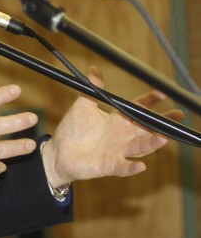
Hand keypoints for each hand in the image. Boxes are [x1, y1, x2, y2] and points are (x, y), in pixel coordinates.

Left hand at [42, 66, 184, 187]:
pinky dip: (132, 167)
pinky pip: (123, 167)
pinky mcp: (109, 165)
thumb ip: (90, 90)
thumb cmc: (73, 129)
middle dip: (161, 123)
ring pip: (139, 147)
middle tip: (177, 116)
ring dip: (151, 144)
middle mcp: (121, 136)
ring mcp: (117, 151)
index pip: (136, 109)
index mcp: (116, 120)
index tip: (161, 94)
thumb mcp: (82, 107)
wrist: (59, 151)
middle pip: (145, 128)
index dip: (148, 102)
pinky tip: (141, 165)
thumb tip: (94, 70)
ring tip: (162, 138)